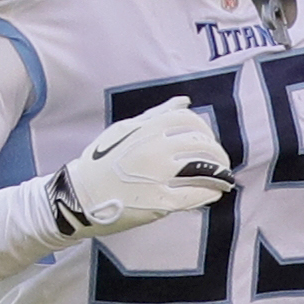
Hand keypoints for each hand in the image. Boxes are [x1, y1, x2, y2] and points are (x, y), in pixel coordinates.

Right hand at [51, 98, 232, 237]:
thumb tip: (184, 101)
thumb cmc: (100, 163)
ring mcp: (159, 176)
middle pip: (202, 146)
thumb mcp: (124, 130)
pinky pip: (195, 196)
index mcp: (147, 129)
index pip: (190, 121)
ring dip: (221, 175)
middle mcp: (156, 150)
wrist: (79, 196)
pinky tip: (213, 194)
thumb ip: (156, 115)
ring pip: (204, 170)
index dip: (205, 130)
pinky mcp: (160, 203)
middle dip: (218, 155)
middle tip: (221, 164)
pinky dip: (209, 194)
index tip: (207, 141)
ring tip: (224, 180)